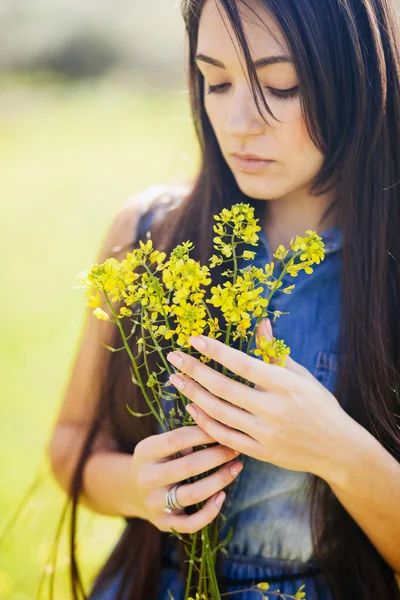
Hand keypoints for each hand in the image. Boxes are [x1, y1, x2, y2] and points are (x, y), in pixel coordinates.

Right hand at [131, 425, 242, 533]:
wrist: (132, 491)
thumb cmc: (156, 460)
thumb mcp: (159, 443)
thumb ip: (183, 437)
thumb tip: (217, 427)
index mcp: (146, 452)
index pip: (178, 439)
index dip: (204, 433)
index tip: (223, 430)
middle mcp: (148, 478)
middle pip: (189, 466)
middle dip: (218, 456)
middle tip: (235, 449)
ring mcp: (155, 503)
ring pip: (194, 494)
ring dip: (220, 480)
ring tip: (236, 467)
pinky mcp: (163, 524)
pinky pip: (192, 523)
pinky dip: (211, 511)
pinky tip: (222, 495)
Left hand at [167, 319, 351, 480]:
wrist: (338, 450)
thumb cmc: (320, 406)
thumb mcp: (301, 376)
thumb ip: (275, 353)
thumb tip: (261, 323)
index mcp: (285, 385)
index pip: (243, 364)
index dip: (216, 351)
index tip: (194, 339)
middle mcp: (273, 409)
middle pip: (224, 388)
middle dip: (195, 371)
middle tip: (174, 358)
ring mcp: (265, 433)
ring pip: (219, 413)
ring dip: (194, 394)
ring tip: (176, 380)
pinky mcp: (260, 452)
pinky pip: (225, 437)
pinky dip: (205, 422)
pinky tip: (192, 407)